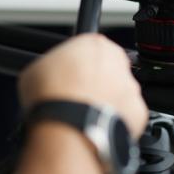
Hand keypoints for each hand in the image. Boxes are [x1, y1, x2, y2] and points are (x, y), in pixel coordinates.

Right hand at [18, 34, 147, 138]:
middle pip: (107, 69)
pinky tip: (97, 126)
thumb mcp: (35, 70)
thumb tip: (47, 76)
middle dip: (95, 82)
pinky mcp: (138, 111)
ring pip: (119, 92)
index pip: (88, 47)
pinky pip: (127, 115)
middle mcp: (117, 61)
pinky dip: (115, 121)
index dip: (77, 63)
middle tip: (76, 97)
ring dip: (106, 101)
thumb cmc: (53, 99)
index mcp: (93, 43)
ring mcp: (130, 86)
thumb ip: (50, 66)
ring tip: (84, 115)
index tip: (70, 74)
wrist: (69, 129)